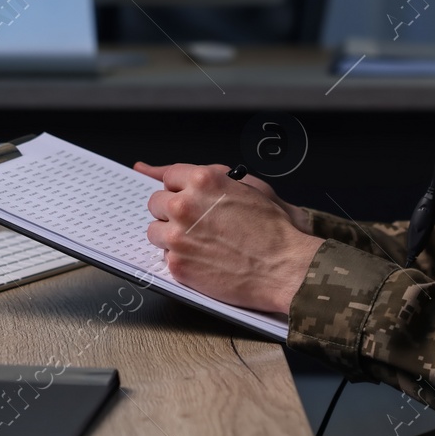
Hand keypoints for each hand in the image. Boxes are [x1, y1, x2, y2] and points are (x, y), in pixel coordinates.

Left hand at [134, 161, 323, 313]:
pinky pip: (164, 256)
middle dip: (173, 212)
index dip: (181, 189)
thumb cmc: (272, 227)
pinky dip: (181, 259)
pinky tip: (204, 260)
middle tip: (196, 224)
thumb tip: (149, 168)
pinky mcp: (177, 264)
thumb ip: (204, 175)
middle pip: (156, 203)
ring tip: (200, 243)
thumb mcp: (244, 186)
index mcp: (202, 181)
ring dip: (172, 236)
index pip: (169, 177)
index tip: (188, 198)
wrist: (285, 267)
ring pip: (155, 231)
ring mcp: (178, 236)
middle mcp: (184, 205)